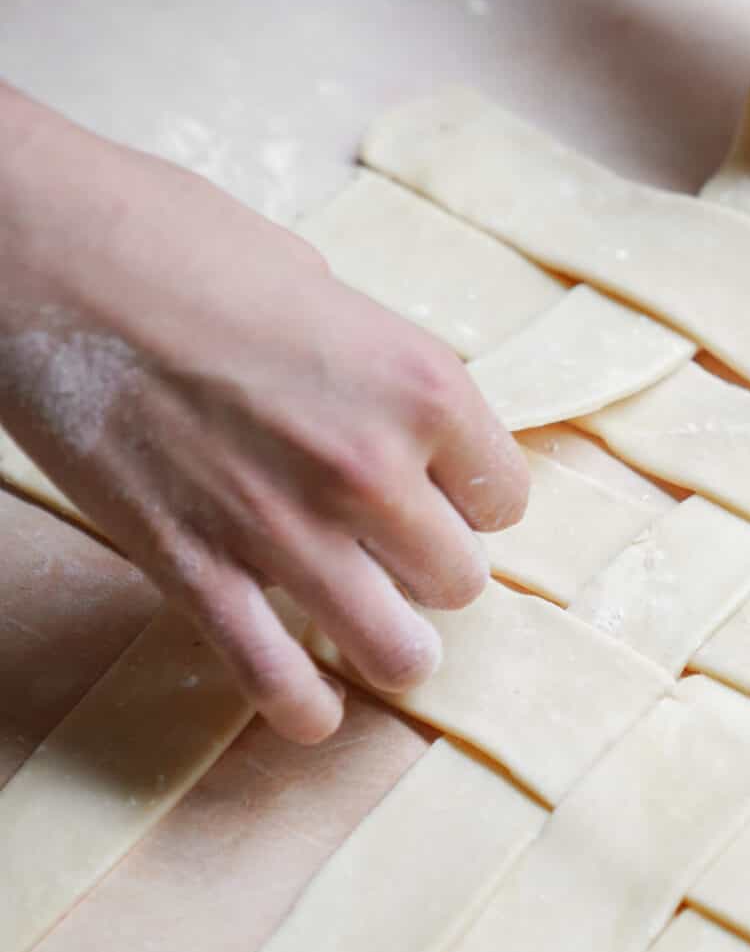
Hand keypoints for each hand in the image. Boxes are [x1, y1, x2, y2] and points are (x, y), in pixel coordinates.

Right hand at [0, 85, 529, 743]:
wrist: (46, 255)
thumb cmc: (173, 242)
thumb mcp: (317, 284)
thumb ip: (370, 368)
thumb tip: (389, 415)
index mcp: (420, 385)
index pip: (502, 496)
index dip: (469, 499)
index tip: (439, 496)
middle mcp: (373, 469)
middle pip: (458, 579)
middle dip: (427, 571)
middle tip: (391, 556)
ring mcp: (288, 531)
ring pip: (399, 651)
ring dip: (390, 647)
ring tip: (372, 632)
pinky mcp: (201, 572)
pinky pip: (278, 682)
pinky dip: (303, 709)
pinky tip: (311, 707)